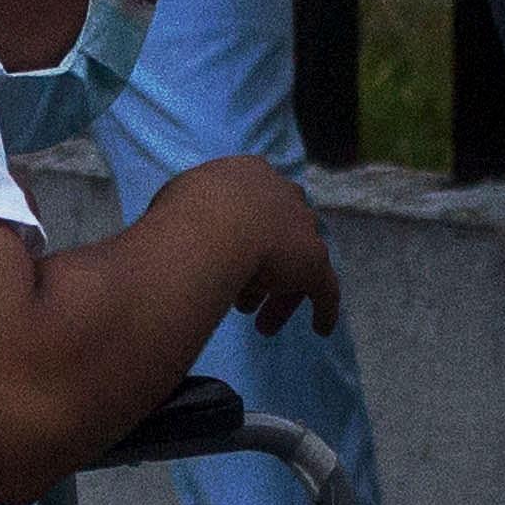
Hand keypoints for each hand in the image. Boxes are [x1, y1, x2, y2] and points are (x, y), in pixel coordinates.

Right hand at [150, 154, 343, 336]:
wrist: (210, 226)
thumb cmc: (185, 212)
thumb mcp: (180, 200)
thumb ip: (191, 213)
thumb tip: (182, 230)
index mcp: (252, 175)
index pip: (255, 208)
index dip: (242, 237)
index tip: (228, 261)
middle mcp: (284, 196)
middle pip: (280, 237)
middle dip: (263, 273)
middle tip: (245, 303)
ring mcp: (303, 228)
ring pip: (298, 266)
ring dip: (280, 297)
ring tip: (260, 326)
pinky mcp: (316, 263)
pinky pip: (325, 289)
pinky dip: (323, 309)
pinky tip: (320, 329)